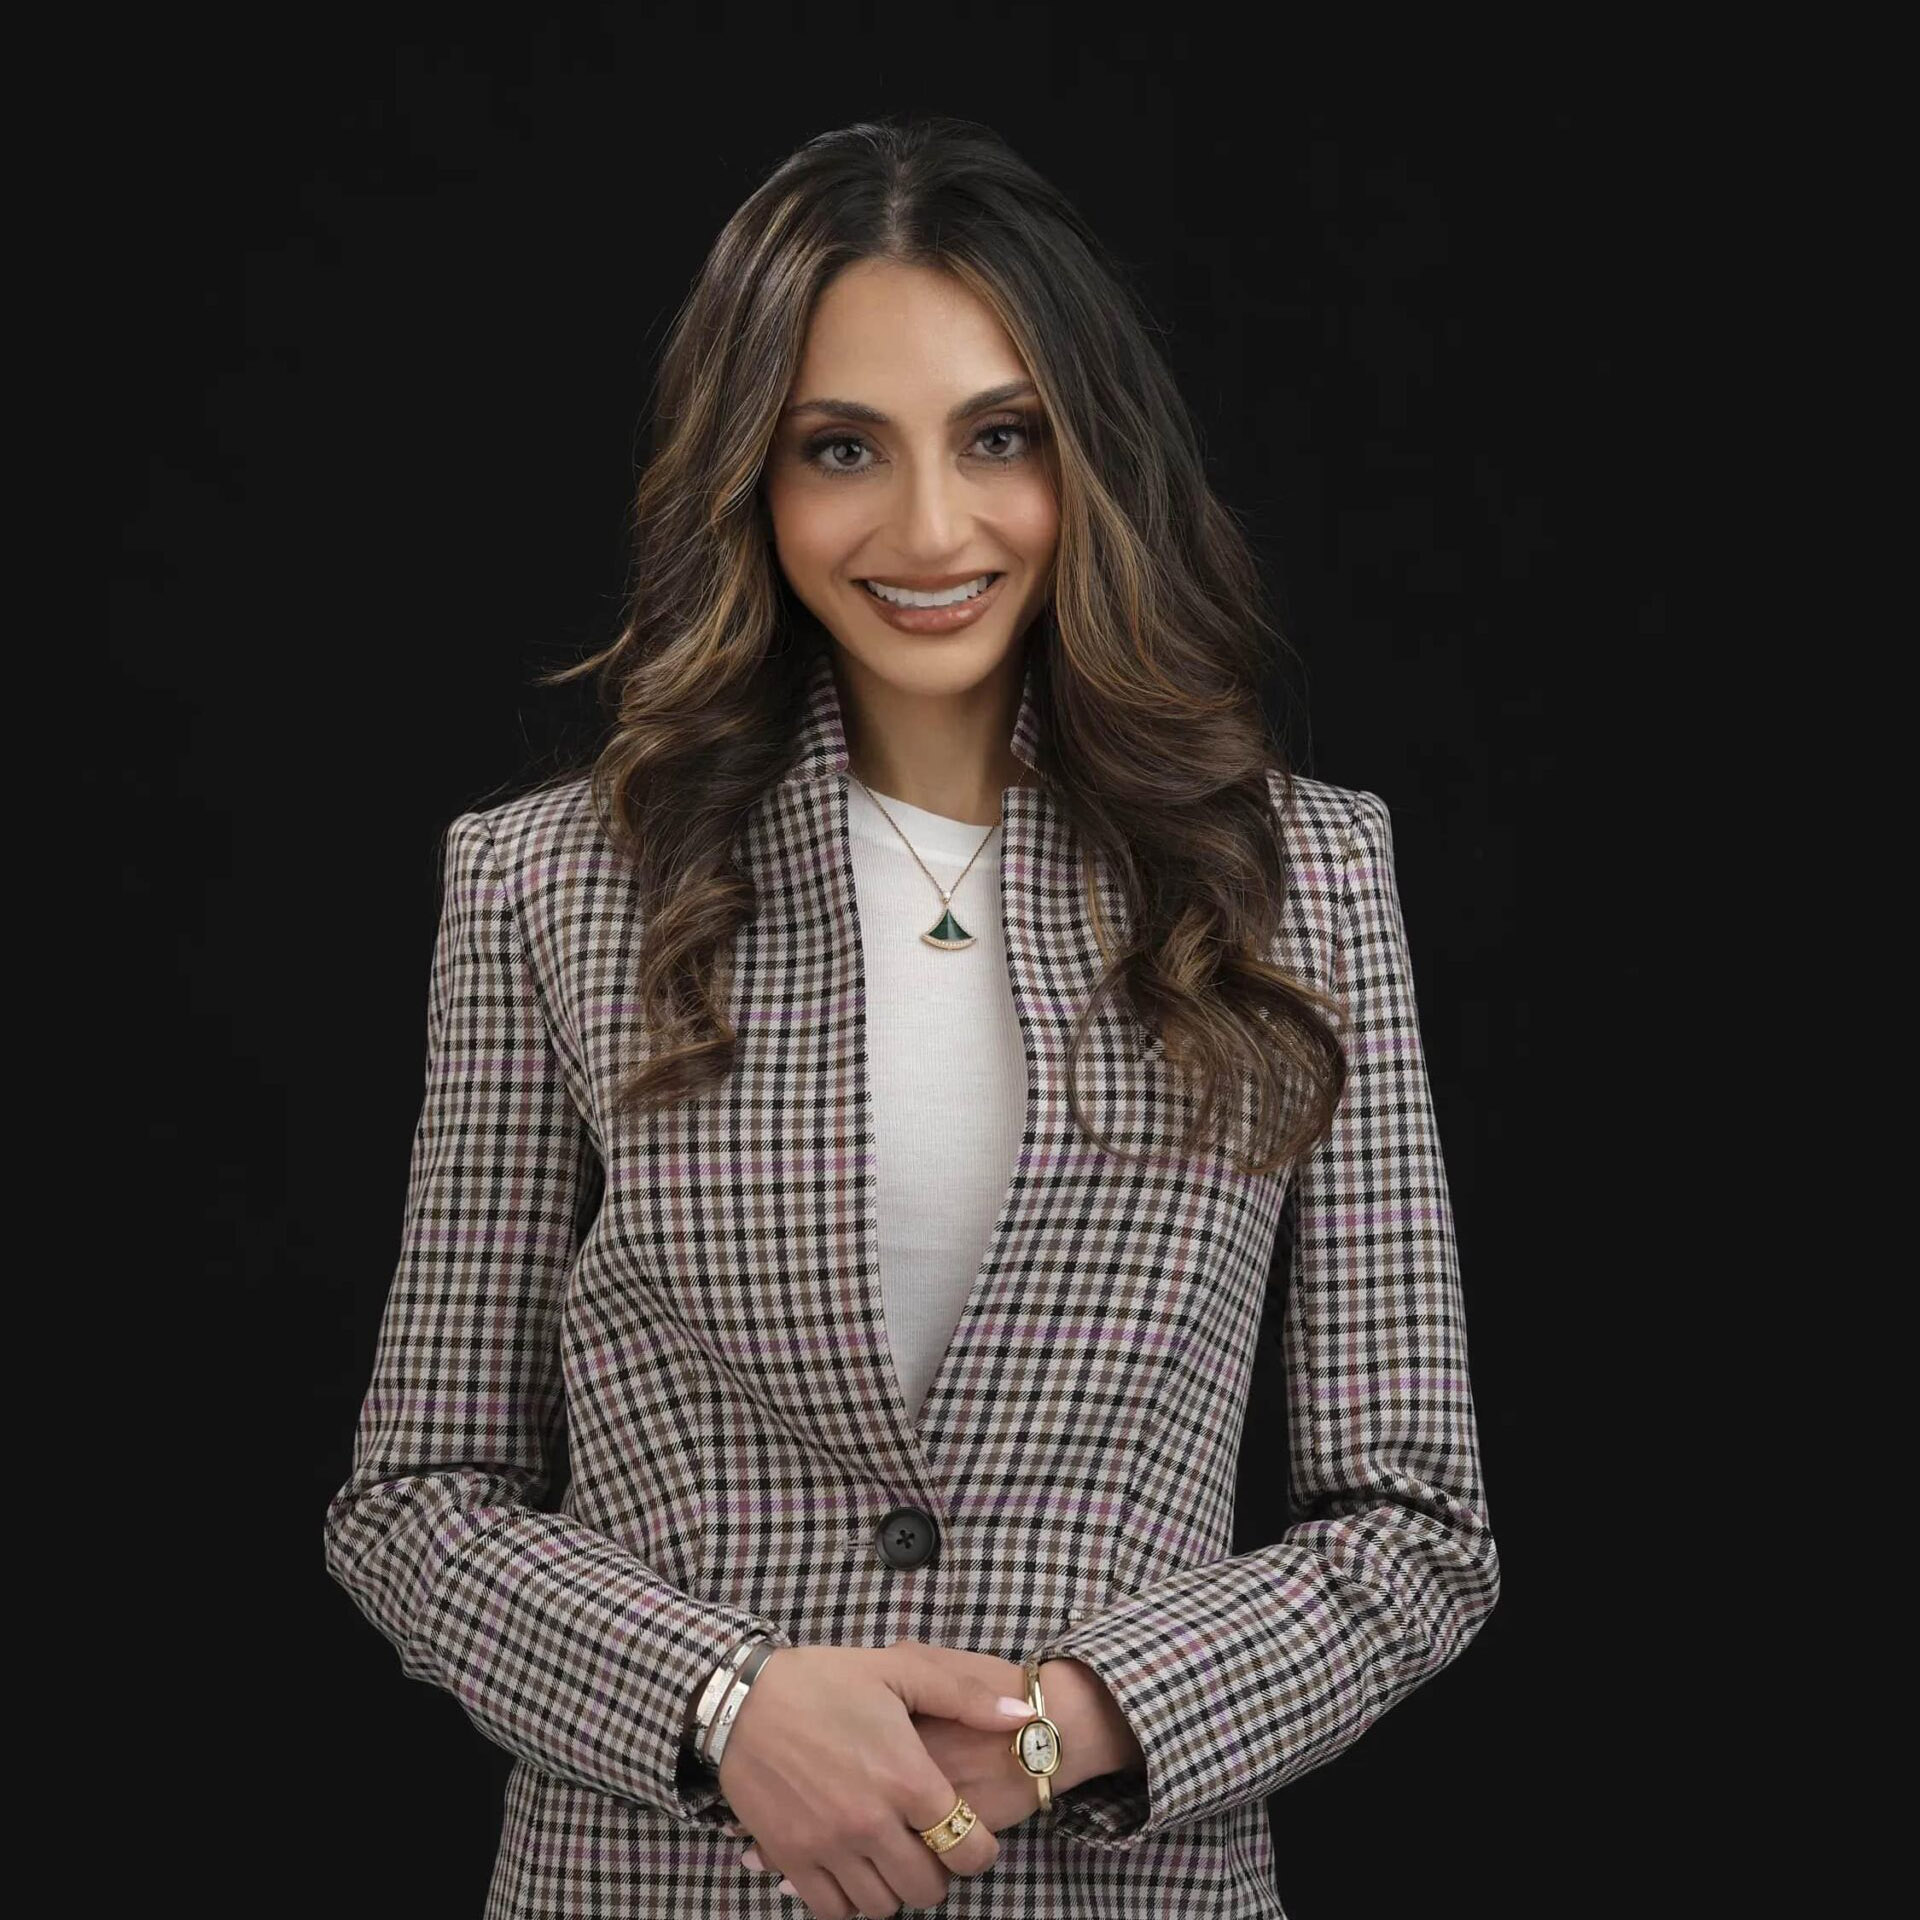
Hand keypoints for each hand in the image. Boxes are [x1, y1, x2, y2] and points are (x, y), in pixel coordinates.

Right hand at [718, 1639, 1029, 1917]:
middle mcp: (871, 1822)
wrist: (742, 1698)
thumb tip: (1023, 1720)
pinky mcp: (792, 1859)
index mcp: (905, 1777)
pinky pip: (834, 1911)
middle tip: (929, 1844)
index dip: (979, 1849)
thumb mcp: (900, 1669)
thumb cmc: (824, 1680)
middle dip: (938, 1871)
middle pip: (928, 1889)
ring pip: (883, 1906)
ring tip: (891, 1854)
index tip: (970, 1834)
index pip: (968, 1848)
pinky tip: (853, 1867)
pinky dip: (850, 1900)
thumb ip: (966, 1696)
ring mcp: (829, 1846)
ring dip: (895, 1886)